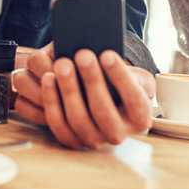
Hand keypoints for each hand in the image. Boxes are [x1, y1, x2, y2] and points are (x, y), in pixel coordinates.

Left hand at [14, 43, 154, 148]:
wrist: (109, 102)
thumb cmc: (118, 83)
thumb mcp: (130, 75)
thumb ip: (120, 68)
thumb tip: (100, 48)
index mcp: (140, 118)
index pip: (133, 99)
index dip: (120, 76)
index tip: (108, 54)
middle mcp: (118, 134)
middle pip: (103, 111)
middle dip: (92, 80)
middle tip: (83, 54)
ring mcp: (94, 140)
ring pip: (78, 119)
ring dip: (68, 89)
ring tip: (62, 64)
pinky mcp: (72, 139)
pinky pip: (58, 124)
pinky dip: (51, 100)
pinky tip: (48, 78)